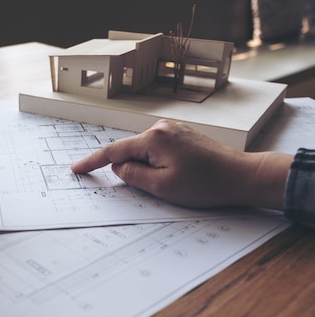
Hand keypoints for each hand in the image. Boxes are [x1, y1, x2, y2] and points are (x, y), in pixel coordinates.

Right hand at [71, 120, 291, 209]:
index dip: (92, 162)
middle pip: (130, 152)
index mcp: (153, 138)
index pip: (113, 152)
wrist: (241, 176)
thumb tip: (119, 167)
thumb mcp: (162, 187)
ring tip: (176, 183)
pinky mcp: (181, 135)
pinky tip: (177, 176)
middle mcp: (161, 127)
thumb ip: (133, 175)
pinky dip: (157, 164)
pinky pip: (156, 150)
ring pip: (144, 153)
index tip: (76, 169)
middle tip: (158, 188)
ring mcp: (172, 129)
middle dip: (133, 171)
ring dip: (148, 169)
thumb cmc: (205, 184)